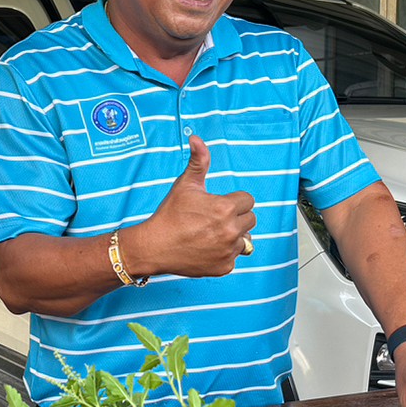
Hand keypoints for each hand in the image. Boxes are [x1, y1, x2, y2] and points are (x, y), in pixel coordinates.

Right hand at [127, 135, 255, 277]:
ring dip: (233, 236)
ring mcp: (228, 251)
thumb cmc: (170, 214)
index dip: (233, 201)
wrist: (155, 246)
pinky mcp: (224, 267)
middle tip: (212, 219)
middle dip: (236, 218)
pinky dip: (224, 254)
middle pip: (250, 220)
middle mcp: (231, 231)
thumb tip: (197, 138)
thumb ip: (199, 161)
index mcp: (226, 208)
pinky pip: (234, 257)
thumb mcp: (185, 185)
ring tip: (210, 234)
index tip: (217, 205)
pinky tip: (206, 248)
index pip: (248, 201)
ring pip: (245, 239)